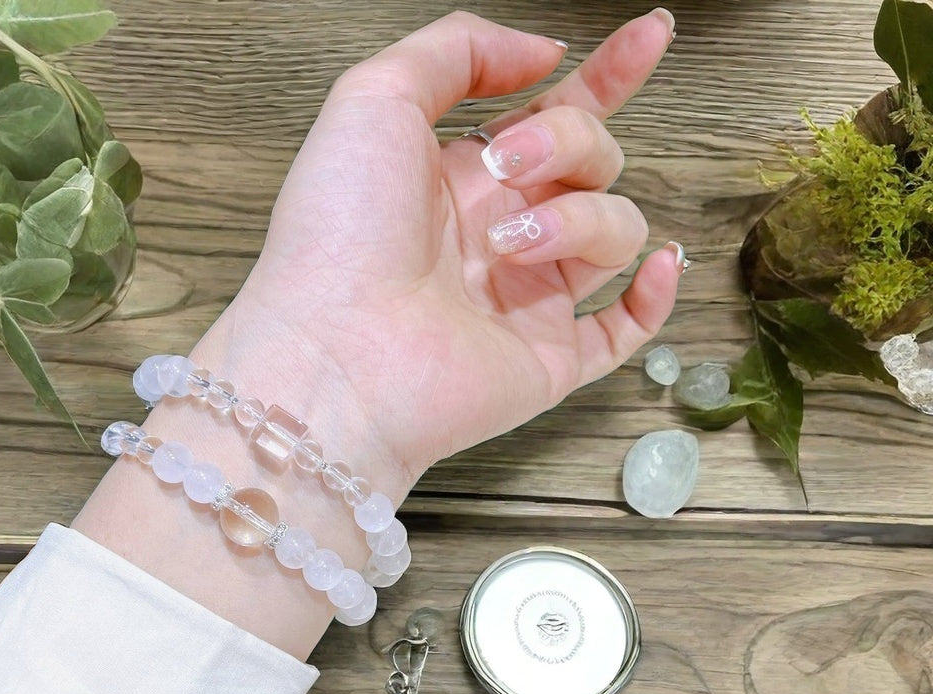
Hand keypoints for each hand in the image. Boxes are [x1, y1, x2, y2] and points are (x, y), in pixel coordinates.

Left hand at [236, 9, 681, 485]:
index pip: (555, 115)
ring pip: (614, 229)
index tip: (650, 35)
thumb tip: (543, 55)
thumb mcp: (378, 98)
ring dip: (578, 218)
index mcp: (463, 176)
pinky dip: (654, 296)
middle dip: (568, 143)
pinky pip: (624, 329)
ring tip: (509, 245)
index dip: (607, 75)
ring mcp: (528, 297)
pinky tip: (658, 266)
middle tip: (509, 165)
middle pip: (593, 160)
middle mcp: (501, 233)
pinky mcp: (547, 358)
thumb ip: (458, 51)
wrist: (336, 354)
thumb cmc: (337, 233)